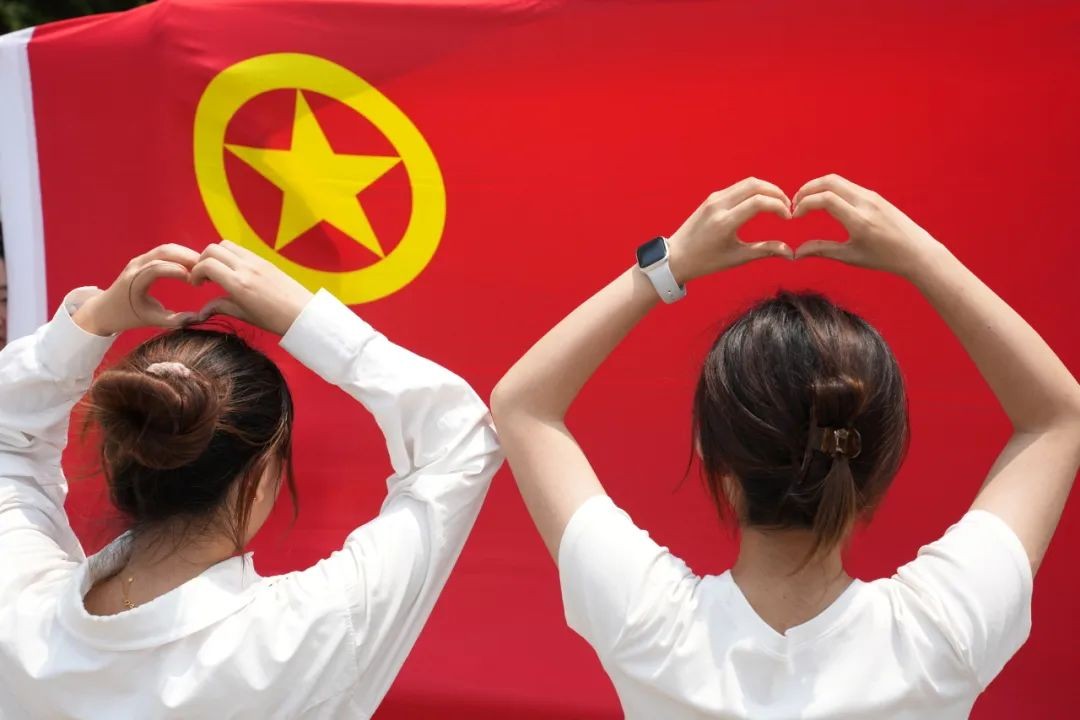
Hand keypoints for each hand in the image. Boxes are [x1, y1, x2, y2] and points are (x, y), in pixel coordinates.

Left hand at [73, 244, 199, 335]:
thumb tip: (199, 317)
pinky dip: (180, 255)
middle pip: (164, 252)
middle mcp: (135, 266)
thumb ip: (174, 320)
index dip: (178, 271)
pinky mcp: (144, 259)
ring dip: (186, 254)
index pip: (157, 268)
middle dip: (187, 257)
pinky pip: (164, 252)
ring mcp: (139, 260)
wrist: (105, 309)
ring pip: (166, 249)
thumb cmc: (127, 316)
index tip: (195, 282)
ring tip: (202, 267)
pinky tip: (193, 266)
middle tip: (205, 268)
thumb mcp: (151, 320)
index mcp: (134, 281)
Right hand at [191, 240, 313, 335]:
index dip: (195, 272)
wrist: (303, 313)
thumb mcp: (244, 315)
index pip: (206, 264)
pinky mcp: (264, 260)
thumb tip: (202, 310)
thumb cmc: (274, 319)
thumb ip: (221, 307)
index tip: (196, 284)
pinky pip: (241, 249)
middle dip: (202, 260)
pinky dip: (230, 255)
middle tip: (204, 277)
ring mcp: (256, 261)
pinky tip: (233, 271)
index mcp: (239, 283)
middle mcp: (246, 267)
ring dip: (216, 255)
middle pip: (213, 249)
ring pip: (226, 245)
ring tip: (218, 272)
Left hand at [666, 178, 793, 284]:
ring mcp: (714, 198)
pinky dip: (754, 190)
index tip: (788, 218)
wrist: (676, 257)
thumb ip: (764, 251)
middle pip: (755, 185)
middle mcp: (719, 205)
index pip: (759, 202)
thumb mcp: (736, 258)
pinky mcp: (711, 198)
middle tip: (787, 206)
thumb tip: (790, 252)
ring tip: (778, 204)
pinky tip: (762, 202)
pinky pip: (737, 187)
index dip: (779, 206)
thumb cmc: (705, 261)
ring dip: (766, 189)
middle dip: (776, 193)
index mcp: (725, 222)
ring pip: (747, 183)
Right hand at [792, 174, 945, 276]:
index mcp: (859, 220)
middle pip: (829, 182)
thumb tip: (796, 253)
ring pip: (838, 181)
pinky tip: (824, 203)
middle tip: (795, 204)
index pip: (825, 199)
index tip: (794, 216)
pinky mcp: (875, 196)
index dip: (804, 204)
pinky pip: (848, 186)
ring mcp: (872, 196)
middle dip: (807, 189)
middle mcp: (865, 203)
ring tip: (806, 203)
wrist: (917, 251)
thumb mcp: (851, 256)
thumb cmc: (885, 258)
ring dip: (818, 188)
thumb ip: (822, 250)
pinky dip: (830, 190)